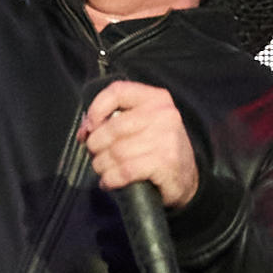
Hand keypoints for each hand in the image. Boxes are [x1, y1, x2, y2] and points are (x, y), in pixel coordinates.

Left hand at [80, 81, 199, 207]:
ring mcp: (166, 138)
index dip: (96, 109)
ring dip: (101, 165)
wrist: (187, 178)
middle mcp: (163, 114)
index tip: (90, 127)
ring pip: (116, 152)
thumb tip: (85, 131)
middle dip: (95, 145)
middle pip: (112, 127)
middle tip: (95, 155)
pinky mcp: (166, 162)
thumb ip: (113, 120)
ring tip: (102, 170)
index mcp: (156, 99)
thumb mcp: (141, 125)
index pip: (117, 91)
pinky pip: (125, 170)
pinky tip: (109, 181)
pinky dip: (111, 179)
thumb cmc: (157, 149)